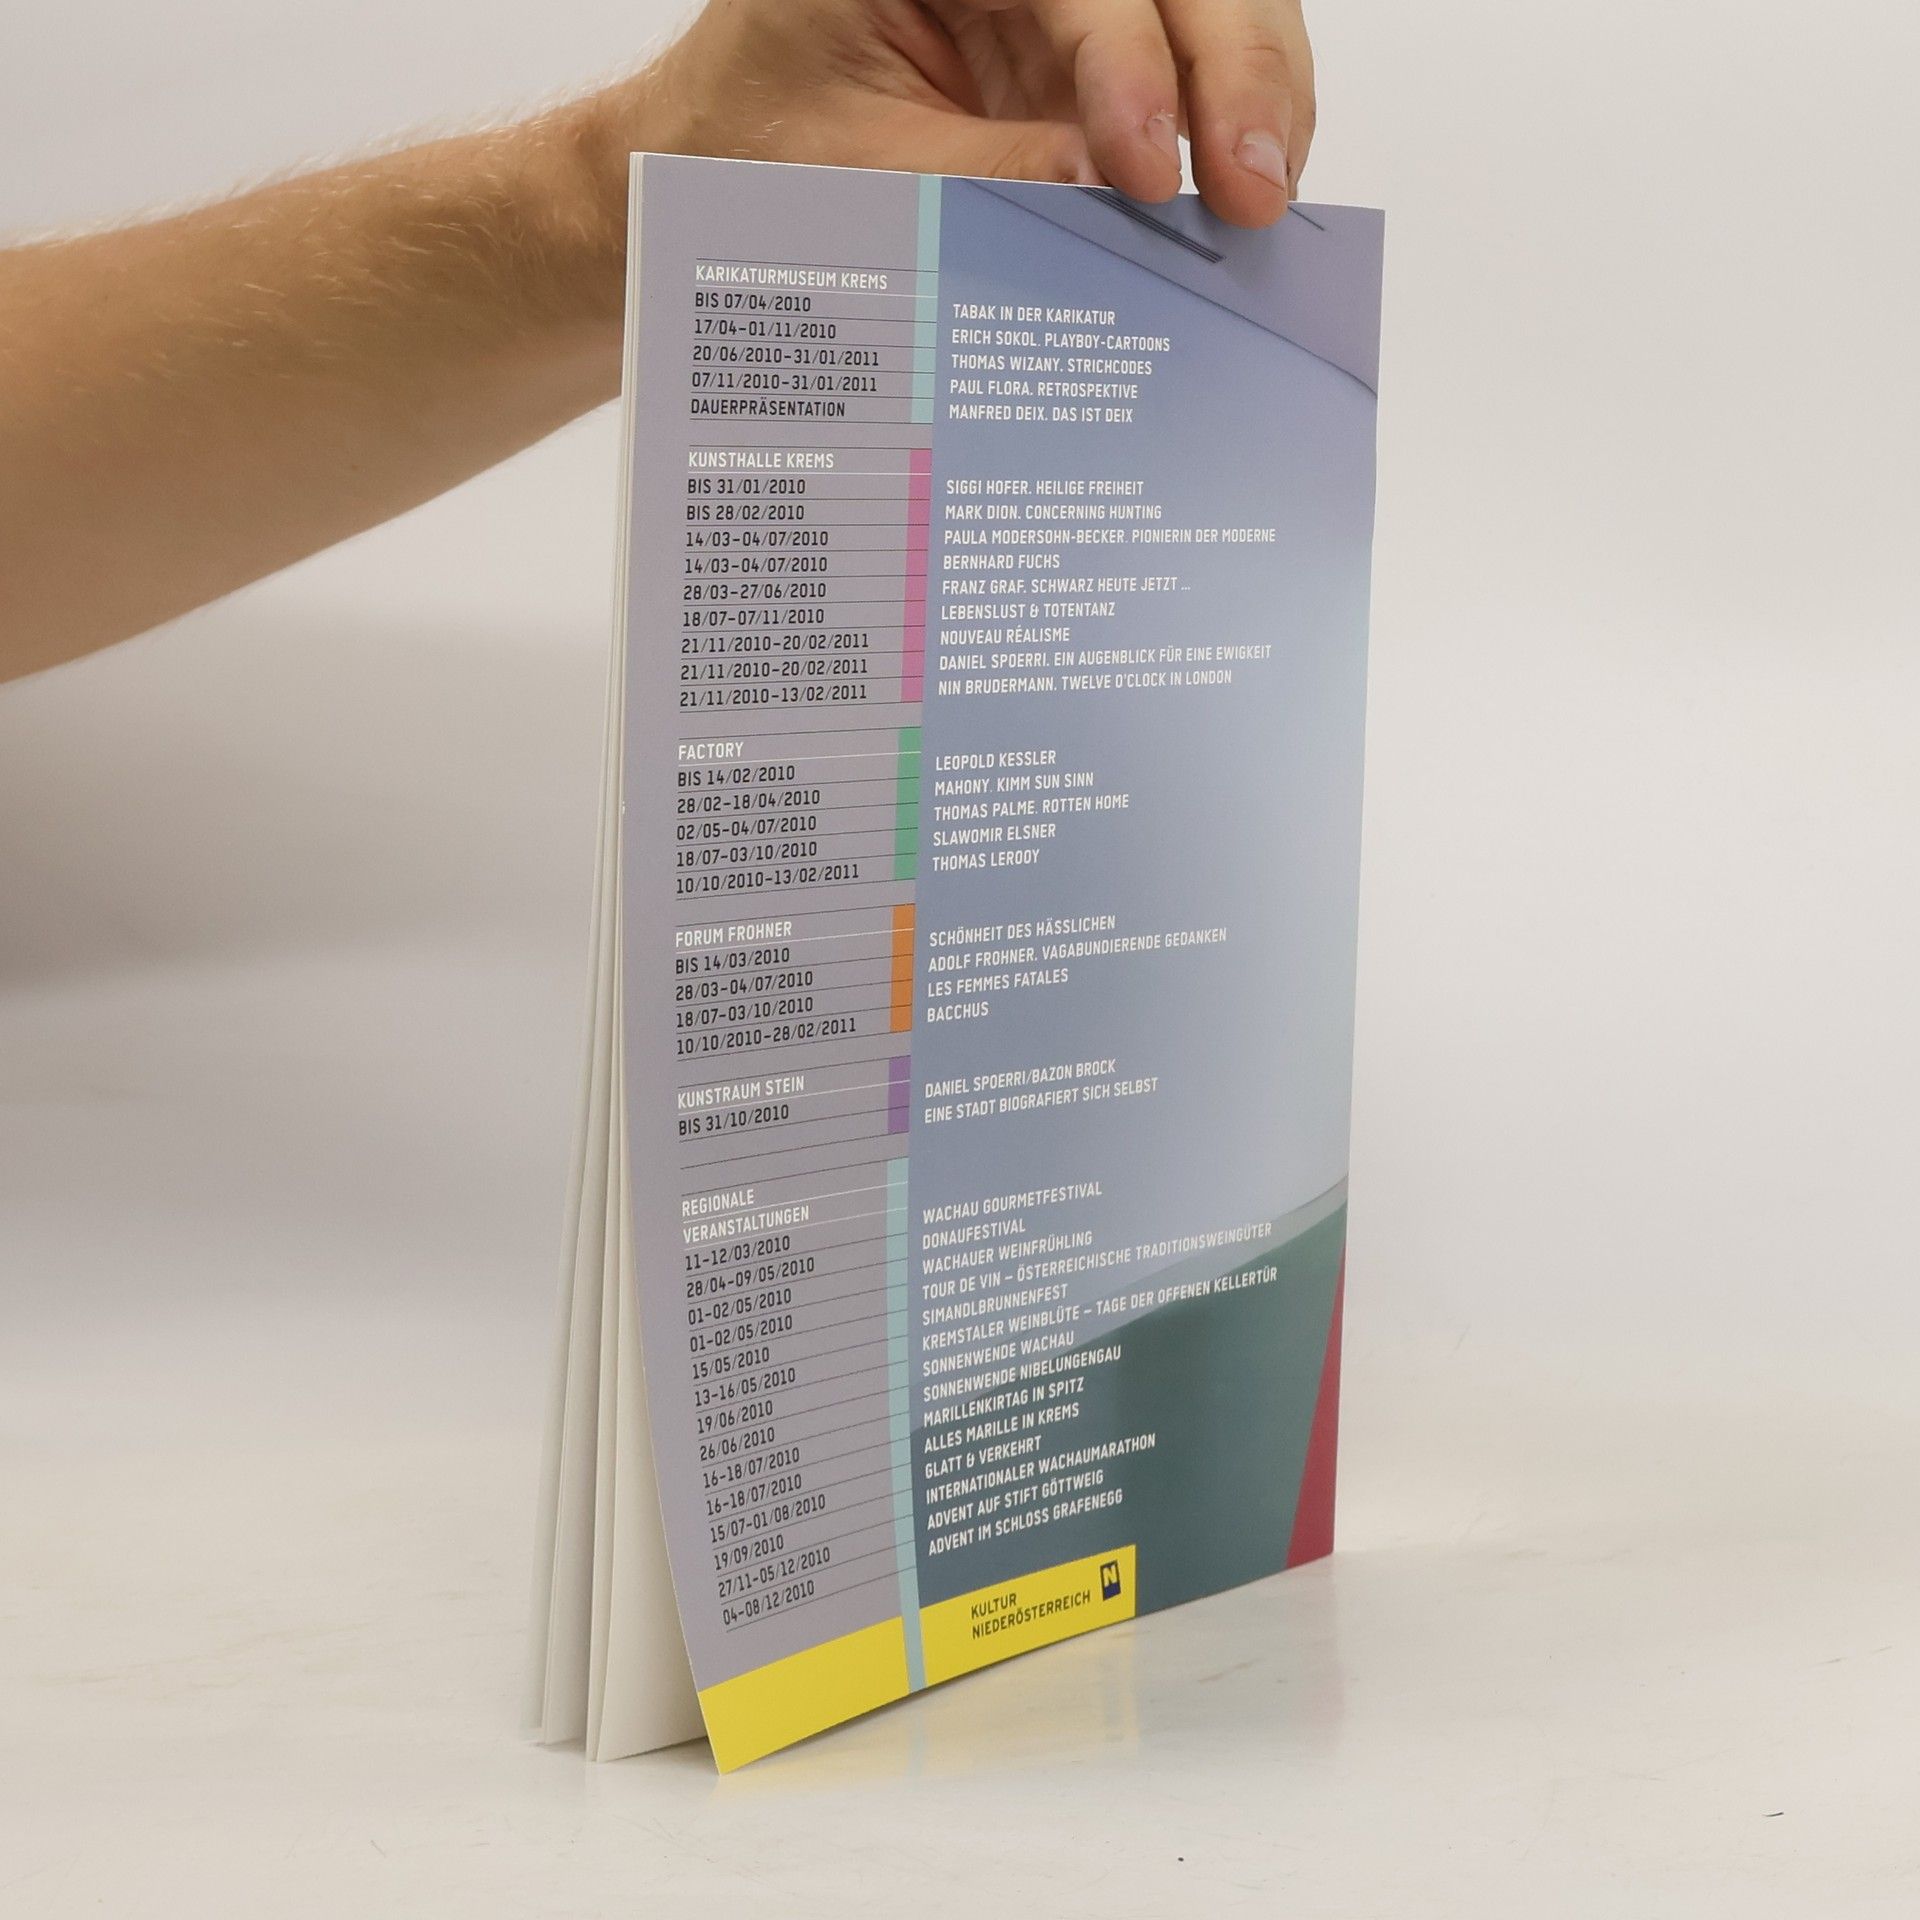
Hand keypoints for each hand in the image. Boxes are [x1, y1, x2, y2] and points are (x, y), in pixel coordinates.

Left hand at [603, 0, 1314, 228]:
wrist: (713, 166)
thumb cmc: (748, 145)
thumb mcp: (850, 171)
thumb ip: (981, 179)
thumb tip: (1110, 199)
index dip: (1132, 65)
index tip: (1152, 170)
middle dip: (1233, 70)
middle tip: (1256, 189)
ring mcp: (1060, 4)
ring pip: (1203, 8)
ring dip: (1250, 95)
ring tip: (1266, 197)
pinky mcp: (1082, 62)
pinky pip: (1182, 75)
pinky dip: (1223, 129)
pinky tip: (1241, 194)